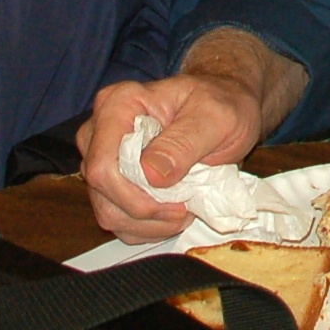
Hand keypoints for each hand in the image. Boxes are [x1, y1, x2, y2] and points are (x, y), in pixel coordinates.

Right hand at [77, 72, 265, 242]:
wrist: (229, 102)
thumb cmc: (223, 103)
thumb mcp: (216, 118)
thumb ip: (183, 143)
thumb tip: (151, 174)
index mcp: (119, 104)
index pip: (103, 165)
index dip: (135, 194)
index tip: (178, 201)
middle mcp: (100, 131)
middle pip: (102, 192)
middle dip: (147, 211)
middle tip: (186, 207)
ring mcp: (103, 158)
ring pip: (109, 212)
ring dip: (150, 223)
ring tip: (184, 208)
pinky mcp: (113, 182)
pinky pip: (120, 220)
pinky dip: (149, 227)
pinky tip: (173, 212)